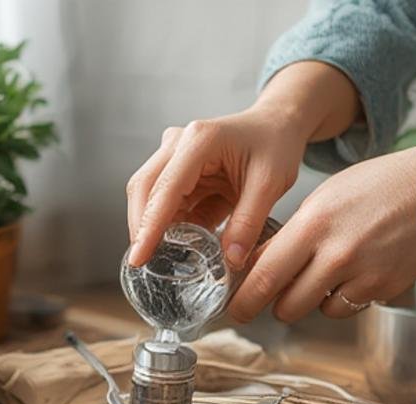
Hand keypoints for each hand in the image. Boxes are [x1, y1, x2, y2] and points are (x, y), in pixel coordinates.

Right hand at [125, 61, 361, 270]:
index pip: (165, 189)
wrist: (277, 127)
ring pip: (152, 198)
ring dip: (155, 230)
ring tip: (163, 263)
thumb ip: (249, 222)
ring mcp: (177, 158)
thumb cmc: (275, 146)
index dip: (149, 226)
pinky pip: (170, 205)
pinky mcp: (182, 174)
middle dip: (141, 228)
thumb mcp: (271, 184)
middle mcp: (179, 144)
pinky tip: (181, 249)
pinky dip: (173, 228)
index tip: (138, 257)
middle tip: (143, 265)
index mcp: (199, 141)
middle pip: (145, 189)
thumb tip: (230, 260)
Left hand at [231, 144, 415, 323]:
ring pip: (316, 310)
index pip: (265, 273)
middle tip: (268, 301)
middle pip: (286, 303)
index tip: (235, 308)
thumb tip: (262, 266)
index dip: (245, 298)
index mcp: (314, 223)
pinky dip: (340, 299)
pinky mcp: (382, 289)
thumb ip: (294, 234)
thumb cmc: (375, 187)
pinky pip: (345, 307)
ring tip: (319, 274)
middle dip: (273, 305)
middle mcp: (337, 253)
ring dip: (309, 300)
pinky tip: (348, 275)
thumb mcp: (325, 199)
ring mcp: (362, 275)